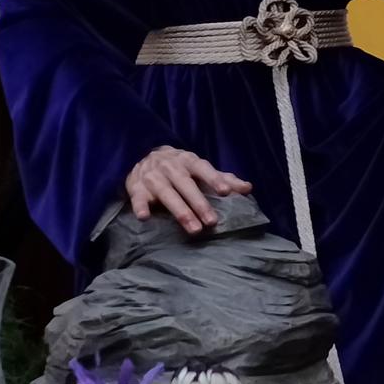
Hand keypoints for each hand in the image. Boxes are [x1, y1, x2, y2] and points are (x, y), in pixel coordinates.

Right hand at [125, 146, 251, 234]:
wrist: (140, 155)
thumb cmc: (177, 167)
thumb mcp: (198, 168)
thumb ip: (222, 178)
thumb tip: (248, 188)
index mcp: (188, 161)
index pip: (203, 169)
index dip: (214, 179)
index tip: (226, 191)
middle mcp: (170, 167)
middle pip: (186, 185)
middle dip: (199, 203)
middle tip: (212, 222)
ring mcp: (152, 177)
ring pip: (167, 194)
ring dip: (180, 210)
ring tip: (193, 228)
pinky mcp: (136, 187)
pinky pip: (137, 198)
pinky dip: (140, 206)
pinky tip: (144, 217)